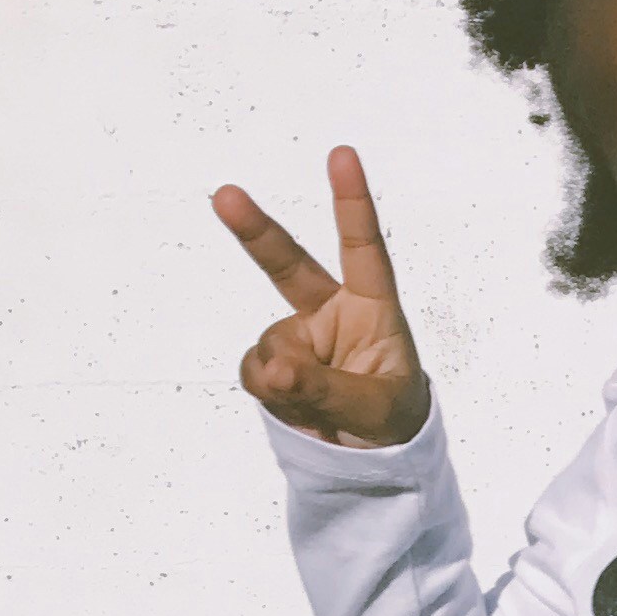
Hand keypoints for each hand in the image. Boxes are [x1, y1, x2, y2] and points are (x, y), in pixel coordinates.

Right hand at [212, 145, 431, 447]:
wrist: (372, 459)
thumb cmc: (392, 421)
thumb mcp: (373, 408)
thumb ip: (325, 388)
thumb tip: (273, 371)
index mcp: (373, 308)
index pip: (363, 249)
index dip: (352, 203)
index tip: (342, 155)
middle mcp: (331, 313)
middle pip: (287, 264)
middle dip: (254, 230)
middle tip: (225, 195)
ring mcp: (297, 337)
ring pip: (271, 346)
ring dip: (286, 379)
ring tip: (319, 406)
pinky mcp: (272, 365)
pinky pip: (255, 372)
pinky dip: (270, 391)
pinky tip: (295, 406)